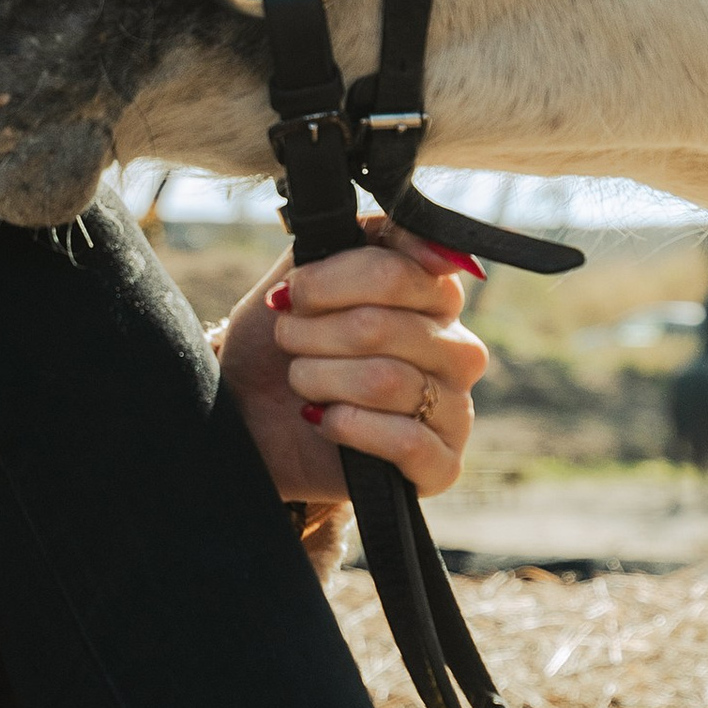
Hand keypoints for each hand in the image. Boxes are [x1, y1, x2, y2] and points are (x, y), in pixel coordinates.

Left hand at [215, 225, 484, 528]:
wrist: (251, 417)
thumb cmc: (283, 344)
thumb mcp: (309, 274)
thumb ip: (364, 241)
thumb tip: (439, 255)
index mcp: (435, 298)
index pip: (400, 271)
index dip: (330, 282)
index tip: (290, 294)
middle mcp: (456, 350)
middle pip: (384, 326)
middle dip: (313, 334)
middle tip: (286, 341)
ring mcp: (454, 410)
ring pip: (386, 381)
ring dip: (318, 378)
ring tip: (299, 381)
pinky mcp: (441, 466)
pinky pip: (405, 440)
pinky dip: (347, 426)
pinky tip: (321, 421)